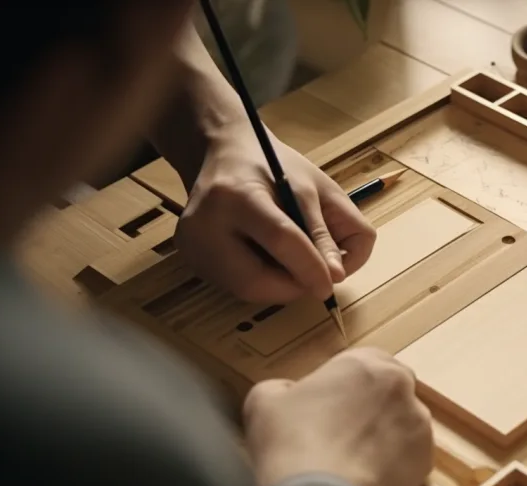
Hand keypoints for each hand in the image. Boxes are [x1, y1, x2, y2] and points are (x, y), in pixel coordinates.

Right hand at [174, 120, 376, 303]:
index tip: (331, 285)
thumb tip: (336, 276)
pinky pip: (234, 285)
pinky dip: (262, 280)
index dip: (309, 267)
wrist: (224, 153)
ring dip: (280, 287)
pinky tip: (269, 258)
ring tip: (294, 263)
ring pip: (245, 290)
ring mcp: (191, 244)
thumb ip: (330, 228)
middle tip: (316, 280)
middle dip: (293, 286)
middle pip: (254, 279)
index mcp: (236, 193)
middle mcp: (203, 222)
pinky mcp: (190, 258)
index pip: (279, 239)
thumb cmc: (273, 166)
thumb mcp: (313, 186)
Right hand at [242, 347, 433, 485]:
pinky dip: (393, 463)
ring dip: (383, 434)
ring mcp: (419, 425)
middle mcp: (401, 387)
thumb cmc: (290, 446)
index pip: (364, 361)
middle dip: (370, 404)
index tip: (328, 402)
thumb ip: (283, 388)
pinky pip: (409, 456)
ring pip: (401, 423)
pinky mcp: (427, 461)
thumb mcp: (264, 402)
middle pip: (388, 389)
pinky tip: (365, 479)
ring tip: (352, 461)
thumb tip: (290, 393)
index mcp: (366, 363)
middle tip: (341, 430)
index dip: (346, 382)